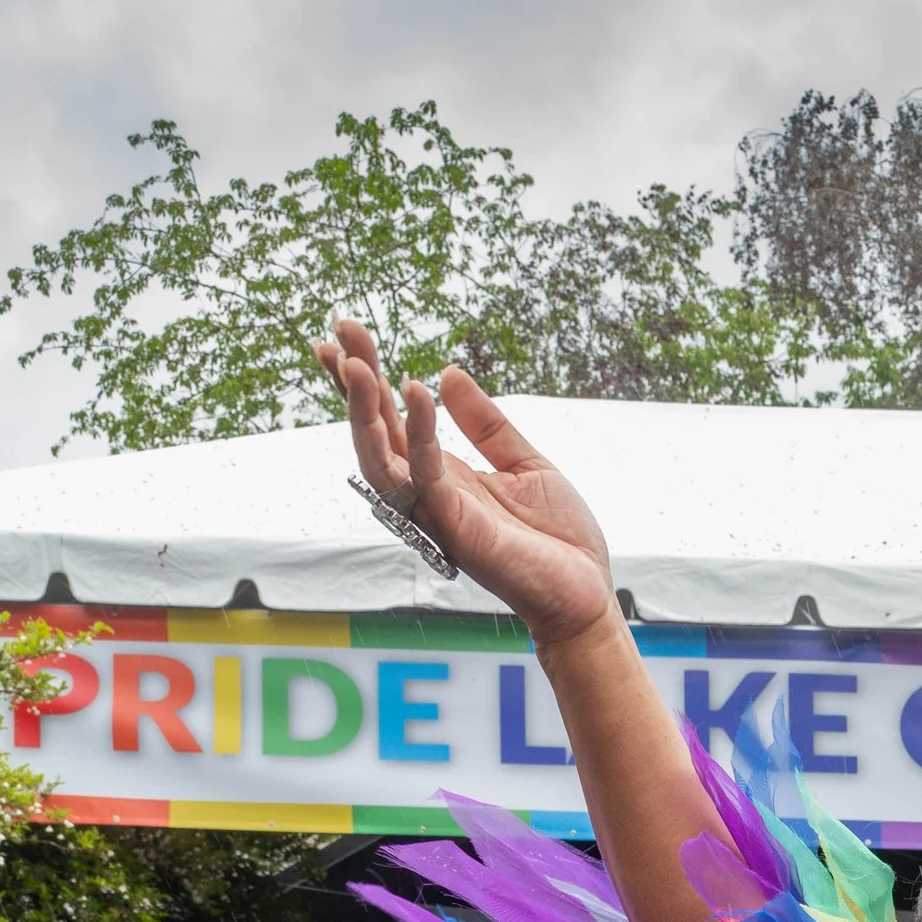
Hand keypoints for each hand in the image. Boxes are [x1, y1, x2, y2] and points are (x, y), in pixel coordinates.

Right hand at [320, 316, 617, 647]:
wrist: (585, 592)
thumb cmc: (558, 539)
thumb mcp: (523, 462)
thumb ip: (485, 422)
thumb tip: (448, 373)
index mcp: (441, 475)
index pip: (390, 420)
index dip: (365, 379)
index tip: (344, 334)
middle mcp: (428, 493)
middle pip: (373, 432)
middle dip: (352, 382)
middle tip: (337, 329)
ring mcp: (437, 512)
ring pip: (381, 457)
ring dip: (364, 409)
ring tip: (356, 361)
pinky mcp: (456, 526)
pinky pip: (426, 473)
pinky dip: (419, 431)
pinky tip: (416, 390)